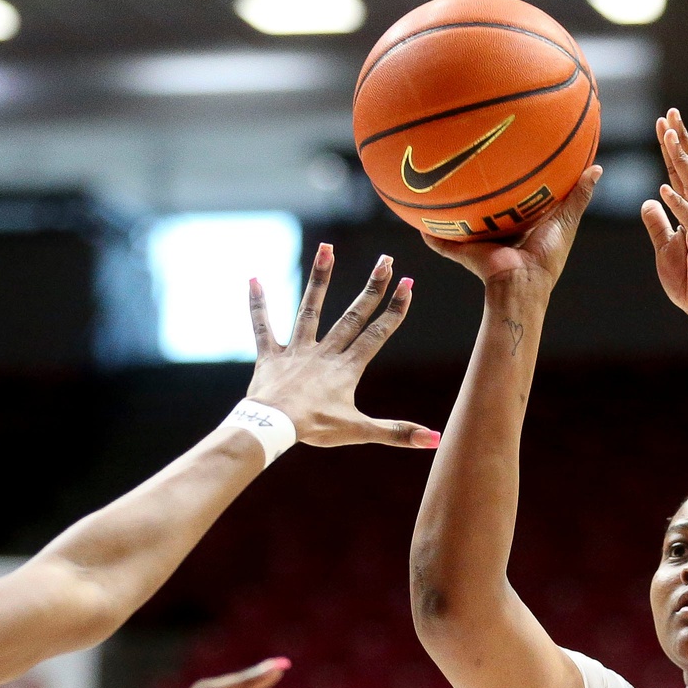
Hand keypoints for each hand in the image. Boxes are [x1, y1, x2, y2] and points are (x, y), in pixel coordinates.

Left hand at [245, 247, 439, 448]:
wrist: (274, 427)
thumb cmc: (316, 429)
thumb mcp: (360, 431)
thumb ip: (396, 432)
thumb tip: (434, 439)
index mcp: (347, 368)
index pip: (376, 334)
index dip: (394, 309)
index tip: (408, 283)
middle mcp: (324, 353)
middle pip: (352, 315)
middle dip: (371, 288)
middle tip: (385, 259)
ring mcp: (296, 351)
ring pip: (309, 310)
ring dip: (320, 278)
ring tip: (327, 248)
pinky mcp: (270, 357)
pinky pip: (262, 327)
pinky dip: (258, 305)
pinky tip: (254, 279)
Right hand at [420, 165, 600, 294]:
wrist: (522, 282)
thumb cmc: (547, 255)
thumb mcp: (566, 220)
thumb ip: (578, 195)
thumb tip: (596, 167)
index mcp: (522, 226)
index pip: (517, 201)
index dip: (514, 185)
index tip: (511, 162)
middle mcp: (500, 233)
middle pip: (486, 210)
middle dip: (478, 194)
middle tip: (469, 166)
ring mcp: (480, 243)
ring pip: (462, 224)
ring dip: (450, 213)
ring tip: (437, 186)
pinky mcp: (465, 252)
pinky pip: (443, 243)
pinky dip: (431, 236)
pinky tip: (417, 221)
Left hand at [641, 109, 687, 325]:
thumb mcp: (666, 247)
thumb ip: (658, 223)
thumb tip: (649, 201)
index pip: (682, 171)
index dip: (672, 147)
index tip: (663, 122)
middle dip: (681, 140)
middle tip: (671, 113)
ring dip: (681, 160)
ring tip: (669, 136)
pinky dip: (678, 203)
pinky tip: (664, 186)